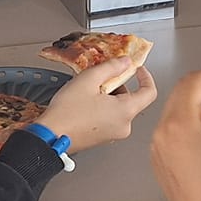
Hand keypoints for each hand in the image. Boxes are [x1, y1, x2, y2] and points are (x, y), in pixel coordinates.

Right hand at [37, 59, 159, 151]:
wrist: (50, 137)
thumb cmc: (67, 112)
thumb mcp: (89, 79)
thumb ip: (111, 67)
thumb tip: (125, 62)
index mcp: (125, 111)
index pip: (150, 92)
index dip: (146, 77)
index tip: (138, 69)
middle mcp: (124, 125)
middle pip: (131, 100)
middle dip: (118, 85)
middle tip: (100, 78)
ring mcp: (114, 134)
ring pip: (120, 109)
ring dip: (109, 96)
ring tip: (88, 92)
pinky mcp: (104, 138)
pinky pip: (111, 118)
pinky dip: (104, 107)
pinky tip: (86, 103)